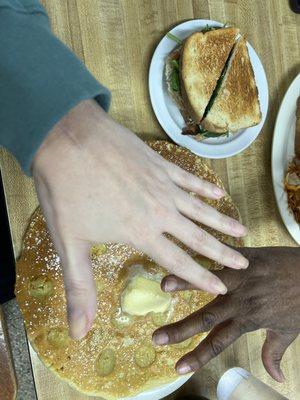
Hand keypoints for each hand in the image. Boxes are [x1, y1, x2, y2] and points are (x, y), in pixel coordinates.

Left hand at [32, 99, 246, 339]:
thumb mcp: (69, 244)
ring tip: (243, 231)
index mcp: (140, 232)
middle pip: (198, 236)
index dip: (200, 277)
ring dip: (222, 221)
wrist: (67, 137)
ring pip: (200, 208)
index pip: (178, 261)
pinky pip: (189, 178)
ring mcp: (162, 184)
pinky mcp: (159, 162)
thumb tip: (79, 332)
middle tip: (243, 263)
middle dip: (222, 253)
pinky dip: (204, 188)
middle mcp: (159, 210)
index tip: (221, 287)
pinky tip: (217, 193)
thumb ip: (79, 288)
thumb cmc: (66, 191)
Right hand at [153, 247, 299, 381]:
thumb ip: (275, 353)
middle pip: (205, 318)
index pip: (217, 343)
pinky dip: (203, 254)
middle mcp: (240, 302)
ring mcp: (242, 278)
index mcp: (249, 320)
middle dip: (180, 330)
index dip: (197, 357)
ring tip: (164, 286)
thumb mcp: (289, 331)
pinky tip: (186, 251)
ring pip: (209, 283)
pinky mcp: (245, 258)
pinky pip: (220, 256)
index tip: (177, 368)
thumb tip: (275, 378)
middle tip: (156, 338)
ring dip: (186, 283)